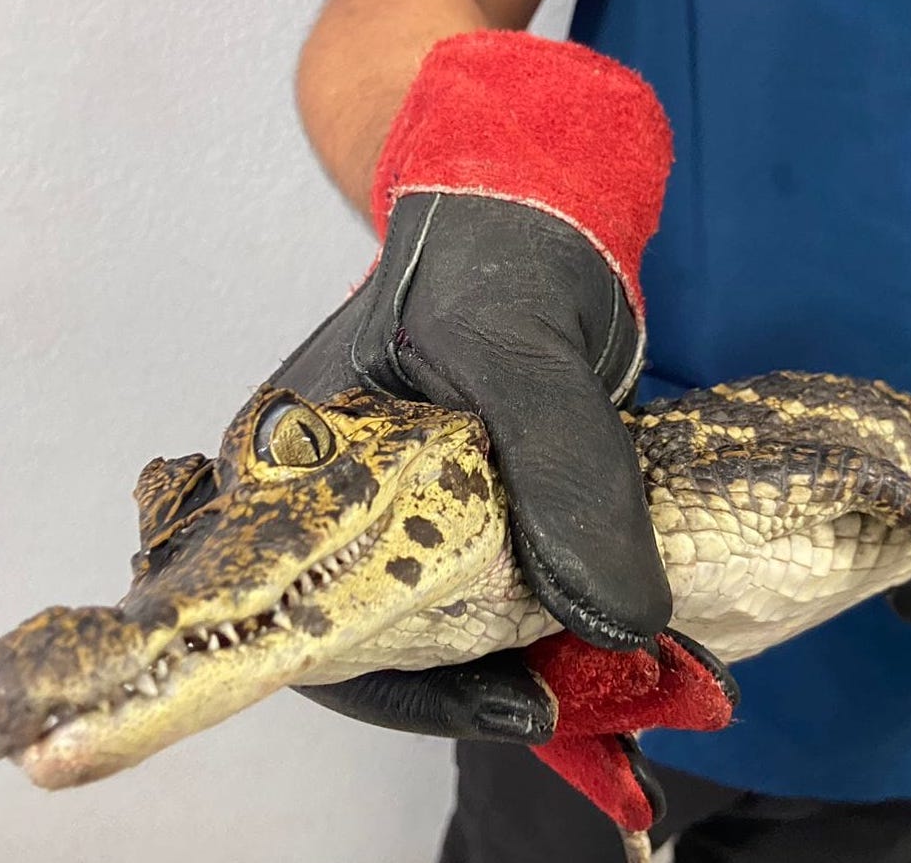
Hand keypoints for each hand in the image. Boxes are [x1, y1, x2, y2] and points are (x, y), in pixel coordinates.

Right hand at [274, 31, 675, 742]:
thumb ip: (562, 475)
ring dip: (516, 659)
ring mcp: (396, 505)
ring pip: (438, 621)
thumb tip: (619, 620)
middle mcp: (330, 505)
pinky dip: (542, 619)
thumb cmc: (492, 257)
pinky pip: (488, 585)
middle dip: (474, 685)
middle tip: (578, 697)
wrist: (531, 204)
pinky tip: (602, 632)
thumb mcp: (519, 354)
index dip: (415, 688)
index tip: (529, 706)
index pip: (318, 625)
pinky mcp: (460, 502)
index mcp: (291, 474)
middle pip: (378, 641)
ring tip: (602, 677)